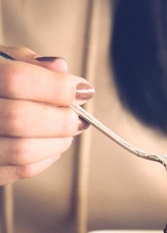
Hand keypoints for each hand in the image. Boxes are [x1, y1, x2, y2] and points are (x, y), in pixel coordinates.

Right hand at [0, 46, 93, 185]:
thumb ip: (25, 62)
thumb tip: (60, 68)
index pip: (18, 80)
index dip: (57, 86)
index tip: (83, 89)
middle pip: (20, 118)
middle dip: (61, 118)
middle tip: (76, 114)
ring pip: (23, 151)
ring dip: (57, 141)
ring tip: (66, 129)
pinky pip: (22, 171)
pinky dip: (46, 157)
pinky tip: (49, 143)